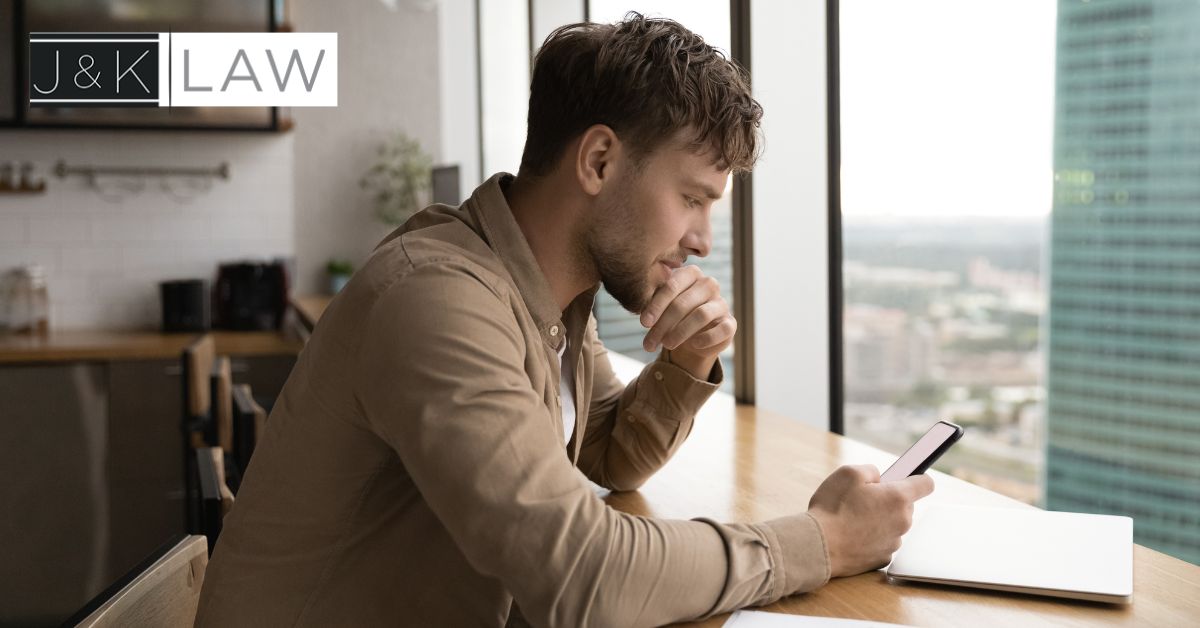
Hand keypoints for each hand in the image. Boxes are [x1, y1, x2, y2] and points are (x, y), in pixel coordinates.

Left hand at [639, 265, 736, 379]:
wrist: (693, 336)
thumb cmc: (672, 316)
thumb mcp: (660, 309)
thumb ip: (652, 307)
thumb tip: (645, 320)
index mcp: (690, 274)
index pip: (671, 286)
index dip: (656, 306)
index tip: (644, 323)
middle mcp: (708, 284)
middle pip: (683, 303)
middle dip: (664, 324)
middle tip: (650, 342)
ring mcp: (721, 303)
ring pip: (701, 315)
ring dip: (681, 332)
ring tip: (666, 345)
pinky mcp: (730, 323)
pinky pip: (722, 329)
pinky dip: (706, 338)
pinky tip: (693, 345)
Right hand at [806, 465, 934, 576]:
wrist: (818, 547)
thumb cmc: (832, 509)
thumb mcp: (848, 473)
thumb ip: (871, 470)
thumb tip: (879, 478)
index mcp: (898, 497)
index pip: (926, 484)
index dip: (917, 477)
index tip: (907, 477)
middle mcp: (902, 521)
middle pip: (905, 505)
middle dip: (888, 499)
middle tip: (863, 499)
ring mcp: (894, 542)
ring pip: (893, 524)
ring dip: (879, 519)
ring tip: (852, 519)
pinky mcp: (883, 558)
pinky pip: (882, 541)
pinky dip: (871, 537)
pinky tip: (852, 535)